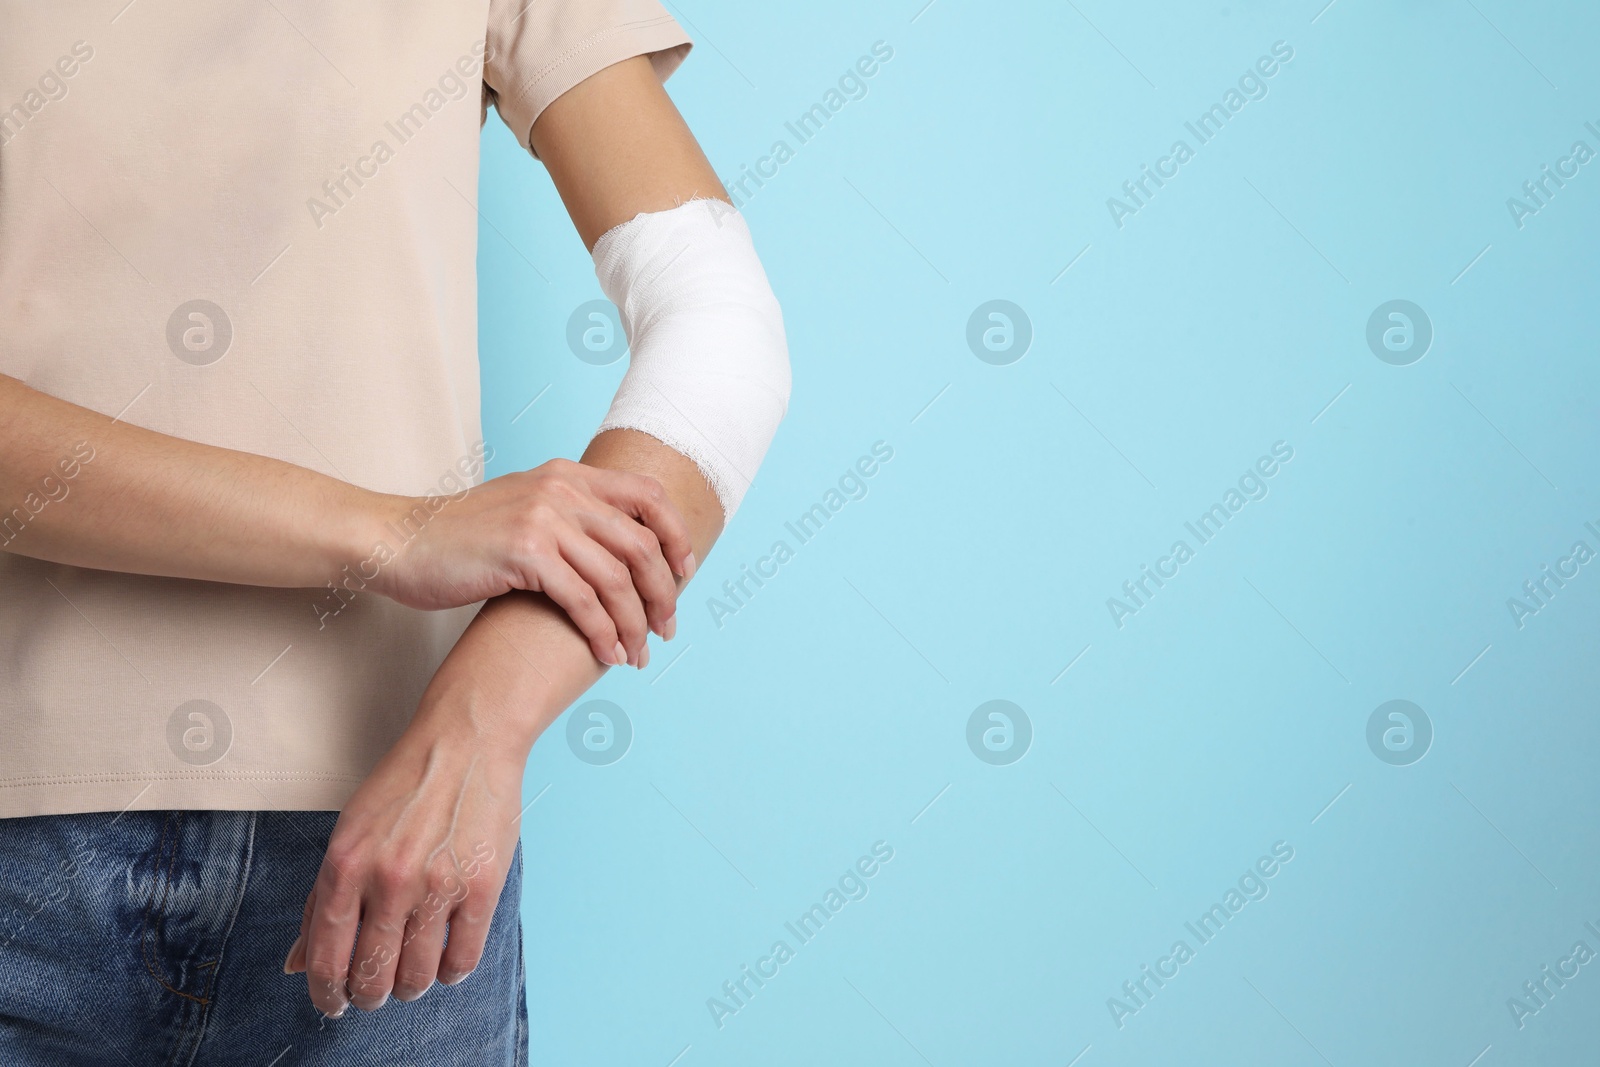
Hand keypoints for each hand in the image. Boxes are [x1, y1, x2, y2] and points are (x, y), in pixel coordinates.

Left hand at [281, 675, 530, 1014]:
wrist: (467, 740)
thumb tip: (297, 962)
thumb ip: (321, 898)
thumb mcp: (349, 831)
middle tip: (377, 991)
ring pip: (417, 977)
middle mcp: (388, 879)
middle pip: (372, 976)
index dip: (326, 993)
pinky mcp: (482, 887)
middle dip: (370, 995)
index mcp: (345, 864)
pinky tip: (447, 960)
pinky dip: (451, 972)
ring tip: (414, 975)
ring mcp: (437, 885)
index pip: (325, 957)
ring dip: (411, 986)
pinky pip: (463, 959)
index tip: (333, 1002)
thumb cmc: (407, 781)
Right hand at [376, 458, 694, 667]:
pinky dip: (603, 633)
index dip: (675, 536)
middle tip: (666, 630)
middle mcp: (562, 490)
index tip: (684, 574)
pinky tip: (608, 654)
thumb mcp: (524, 507)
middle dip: (663, 594)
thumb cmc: (460, 537)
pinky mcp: (524, 554)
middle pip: (641, 545)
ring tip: (638, 655)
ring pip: (616, 579)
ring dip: (635, 624)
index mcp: (568, 475)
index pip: (649, 496)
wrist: (399, 542)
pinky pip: (583, 601)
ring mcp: (543, 519)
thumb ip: (570, 514)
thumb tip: (619, 546)